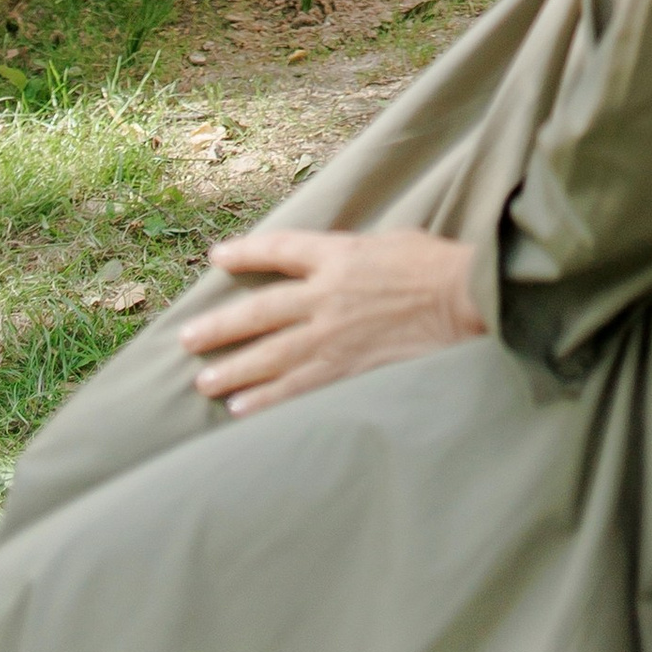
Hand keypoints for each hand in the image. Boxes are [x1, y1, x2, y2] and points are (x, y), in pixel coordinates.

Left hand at [183, 226, 483, 415]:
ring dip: (231, 369)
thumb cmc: (438, 266)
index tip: (217, 257)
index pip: (280, 250)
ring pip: (267, 355)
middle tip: (186, 339)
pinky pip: (293, 389)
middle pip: (258, 312)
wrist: (465, 299)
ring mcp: (331, 336)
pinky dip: (264, 400)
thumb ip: (356, 254)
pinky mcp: (344, 370)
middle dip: (219, 327)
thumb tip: (338, 262)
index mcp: (338, 255)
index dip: (246, 253)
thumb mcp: (393, 241)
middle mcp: (325, 296)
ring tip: (204, 381)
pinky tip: (240, 410)